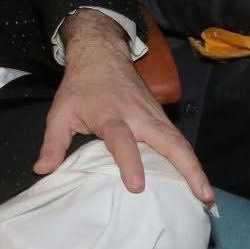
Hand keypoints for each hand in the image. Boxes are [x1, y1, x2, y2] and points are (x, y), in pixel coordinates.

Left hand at [35, 11, 213, 202]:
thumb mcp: (60, 112)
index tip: (136, 186)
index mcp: (111, 116)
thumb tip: (42, 170)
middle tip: (202, 194)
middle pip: (167, 141)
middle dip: (186, 167)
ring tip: (207, 195)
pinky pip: (178, 140)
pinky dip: (190, 159)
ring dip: (195, 166)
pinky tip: (197, 180)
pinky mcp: (161, 116)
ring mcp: (153, 115)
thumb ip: (53, 142)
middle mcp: (138, 116)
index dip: (129, 162)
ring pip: (179, 141)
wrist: (101, 53)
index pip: (122, 141)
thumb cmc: (80, 86)